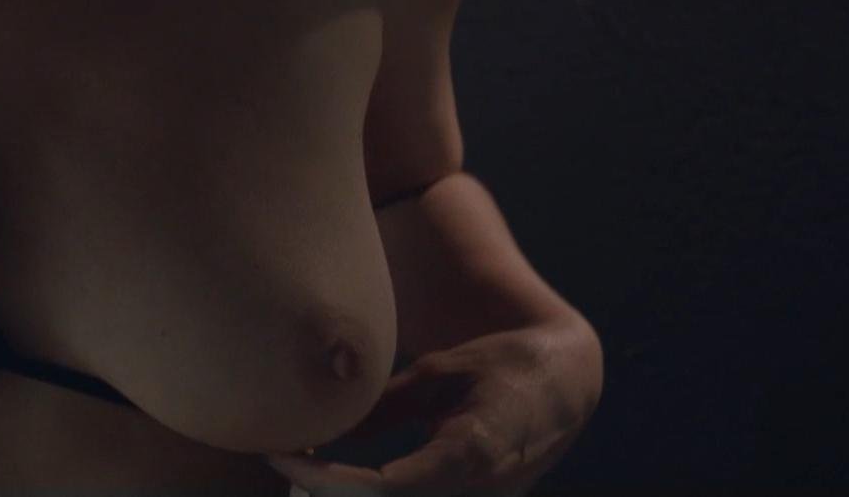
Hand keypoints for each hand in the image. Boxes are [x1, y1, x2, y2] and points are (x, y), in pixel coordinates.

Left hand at [265, 319, 601, 496]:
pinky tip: (338, 479)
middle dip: (326, 492)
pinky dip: (375, 495)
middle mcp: (481, 490)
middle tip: (281, 457)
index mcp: (471, 450)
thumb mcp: (440, 370)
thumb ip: (385, 404)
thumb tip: (321, 424)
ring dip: (347, 496)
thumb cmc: (503, 364)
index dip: (326, 481)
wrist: (567, 384)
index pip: (383, 489)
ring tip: (301, 466)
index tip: (284, 456)